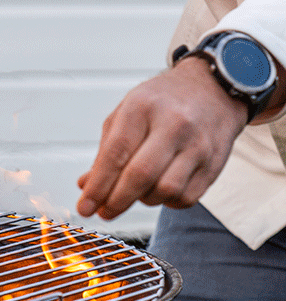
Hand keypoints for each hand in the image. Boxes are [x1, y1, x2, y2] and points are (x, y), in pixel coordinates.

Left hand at [76, 57, 248, 219]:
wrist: (213, 88)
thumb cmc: (162, 102)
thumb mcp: (126, 113)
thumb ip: (106, 151)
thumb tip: (86, 186)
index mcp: (142, 107)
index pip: (116, 154)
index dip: (98, 186)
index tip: (85, 207)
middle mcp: (173, 124)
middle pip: (141, 175)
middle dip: (117, 201)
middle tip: (105, 212)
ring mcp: (198, 144)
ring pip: (166, 190)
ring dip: (143, 201)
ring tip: (135, 193)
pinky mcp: (215, 163)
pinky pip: (186, 197)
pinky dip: (167, 202)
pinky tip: (159, 191)